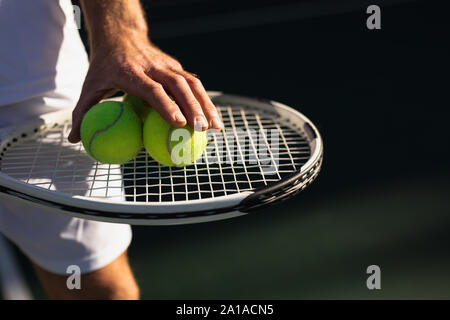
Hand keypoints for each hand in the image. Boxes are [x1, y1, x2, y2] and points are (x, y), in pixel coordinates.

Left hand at [68, 34, 221, 142]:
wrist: (121, 35)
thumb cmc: (104, 66)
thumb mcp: (89, 86)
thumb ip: (82, 112)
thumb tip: (74, 140)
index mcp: (132, 72)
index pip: (152, 89)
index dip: (166, 105)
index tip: (178, 124)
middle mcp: (154, 67)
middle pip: (179, 86)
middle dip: (194, 108)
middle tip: (202, 130)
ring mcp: (168, 65)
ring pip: (192, 83)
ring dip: (206, 105)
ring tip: (216, 128)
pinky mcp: (176, 66)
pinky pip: (194, 83)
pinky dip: (205, 100)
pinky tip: (212, 117)